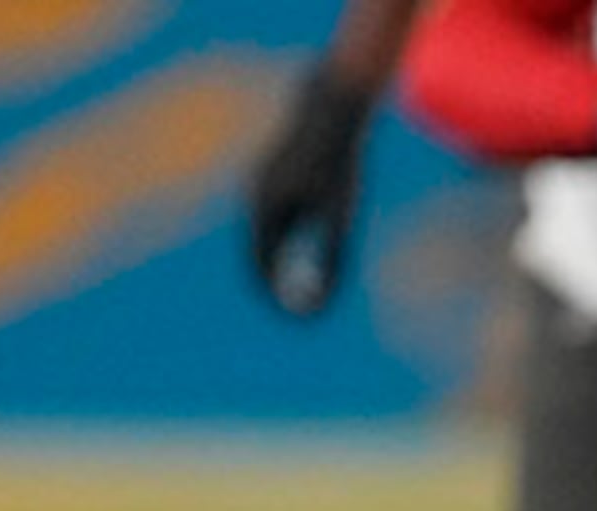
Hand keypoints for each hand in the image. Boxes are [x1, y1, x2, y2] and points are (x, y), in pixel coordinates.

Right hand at [246, 64, 377, 320]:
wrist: (332, 106)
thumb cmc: (341, 163)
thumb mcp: (342, 218)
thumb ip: (333, 261)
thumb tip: (320, 302)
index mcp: (264, 211)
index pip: (260, 269)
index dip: (277, 297)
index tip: (300, 316)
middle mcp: (254, 198)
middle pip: (259, 256)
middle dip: (277, 285)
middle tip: (303, 309)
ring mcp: (261, 184)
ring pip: (265, 237)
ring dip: (280, 264)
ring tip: (304, 288)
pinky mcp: (274, 176)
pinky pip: (274, 219)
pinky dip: (286, 243)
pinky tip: (305, 250)